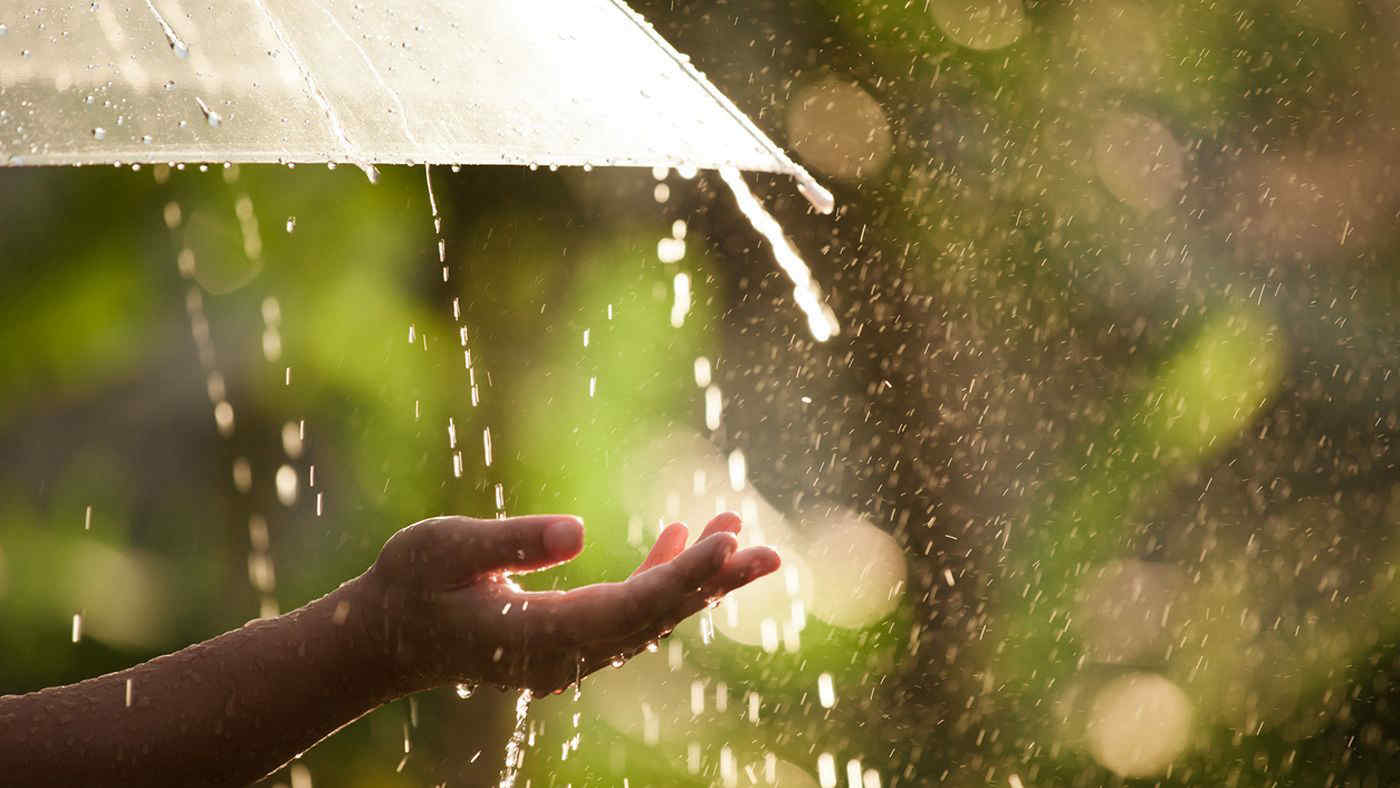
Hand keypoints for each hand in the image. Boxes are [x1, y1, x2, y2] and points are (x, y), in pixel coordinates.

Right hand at [360, 513, 779, 694]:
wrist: (386, 636)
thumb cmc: (409, 584)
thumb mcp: (444, 549)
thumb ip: (509, 541)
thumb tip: (578, 530)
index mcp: (540, 636)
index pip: (629, 607)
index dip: (682, 577)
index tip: (727, 546)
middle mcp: (566, 654)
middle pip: (657, 617)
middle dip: (713, 582)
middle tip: (769, 551)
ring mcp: (571, 653)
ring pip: (653, 617)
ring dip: (697, 578)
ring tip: (739, 531)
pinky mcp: (571, 640)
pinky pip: (631, 613)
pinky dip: (662, 577)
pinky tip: (682, 537)